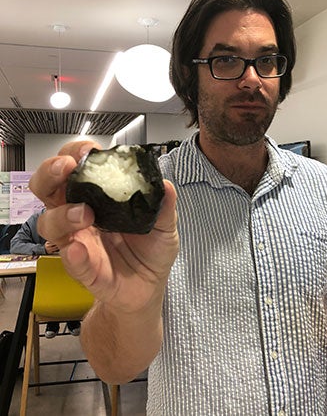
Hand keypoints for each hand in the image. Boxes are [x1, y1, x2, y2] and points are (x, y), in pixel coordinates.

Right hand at [29, 140, 178, 312]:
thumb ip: (164, 206)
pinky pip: (71, 262)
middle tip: (67, 168)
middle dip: (51, 173)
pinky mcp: (84, 270)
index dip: (76, 154)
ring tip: (85, 214)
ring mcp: (78, 242)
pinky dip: (72, 255)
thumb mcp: (165, 226)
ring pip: (50, 222)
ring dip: (63, 214)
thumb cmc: (151, 251)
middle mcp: (81, 216)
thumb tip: (164, 185)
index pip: (77, 169)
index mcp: (99, 198)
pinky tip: (78, 249)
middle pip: (49, 188)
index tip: (89, 151)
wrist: (149, 287)